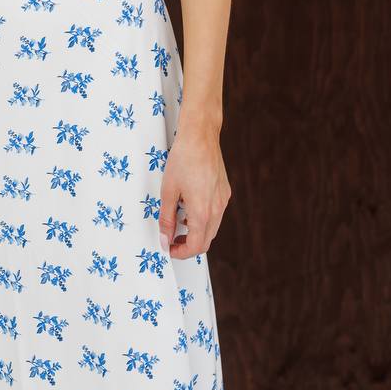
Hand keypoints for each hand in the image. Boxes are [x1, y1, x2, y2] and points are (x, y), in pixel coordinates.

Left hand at [157, 118, 230, 258]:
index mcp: (202, 211)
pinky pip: (216, 214)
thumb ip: (166, 218)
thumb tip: (165, 239)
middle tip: (172, 239)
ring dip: (197, 232)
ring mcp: (223, 200)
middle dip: (189, 245)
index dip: (181, 253)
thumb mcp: (168, 190)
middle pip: (206, 241)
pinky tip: (190, 206)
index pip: (196, 246)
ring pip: (212, 228)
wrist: (200, 136)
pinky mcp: (225, 192)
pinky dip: (204, 218)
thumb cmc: (183, 158)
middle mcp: (217, 209)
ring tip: (179, 221)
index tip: (170, 249)